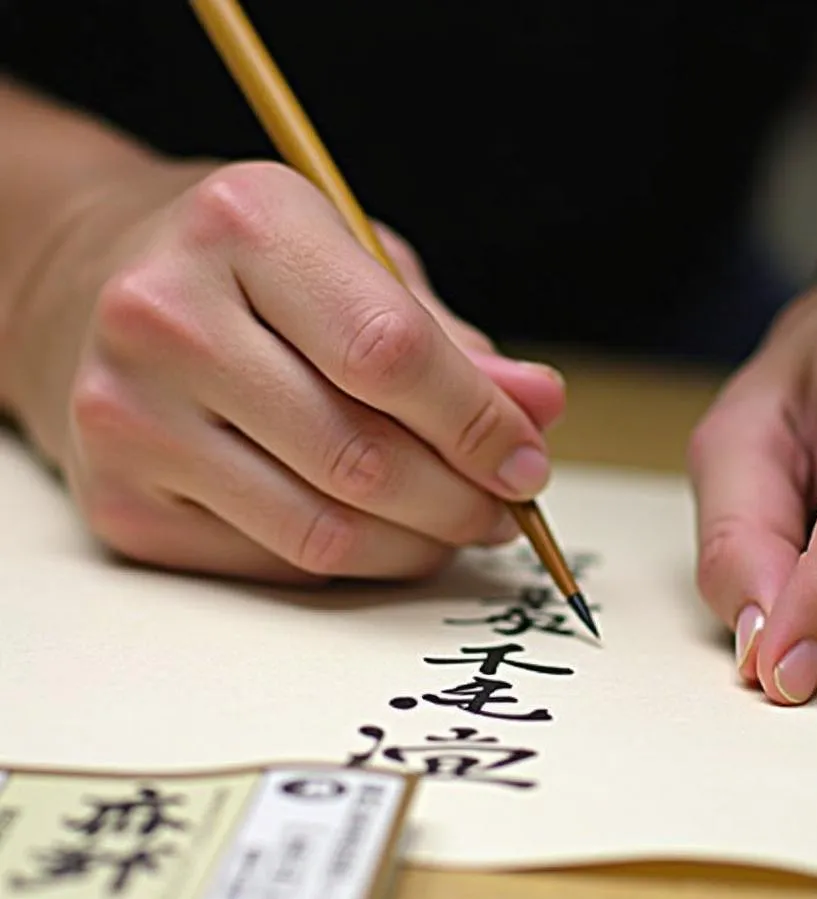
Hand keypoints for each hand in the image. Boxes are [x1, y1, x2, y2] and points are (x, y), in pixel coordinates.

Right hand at [3, 160, 564, 581]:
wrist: (86, 287)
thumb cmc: (242, 267)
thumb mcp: (352, 261)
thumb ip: (448, 340)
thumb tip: (539, 410)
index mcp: (245, 226)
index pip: (390, 353)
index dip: (479, 424)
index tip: (528, 461)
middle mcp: (167, 318)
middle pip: (361, 456)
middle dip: (461, 500)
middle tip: (504, 509)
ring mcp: (130, 418)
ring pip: (322, 530)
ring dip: (417, 546)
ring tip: (455, 527)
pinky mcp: (120, 502)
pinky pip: (275, 563)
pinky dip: (352, 562)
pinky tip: (378, 533)